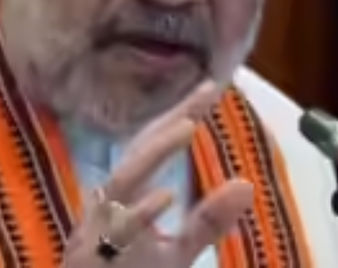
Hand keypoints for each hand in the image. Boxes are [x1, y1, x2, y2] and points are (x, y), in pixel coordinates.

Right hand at [61, 82, 253, 266]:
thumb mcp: (176, 252)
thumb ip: (206, 221)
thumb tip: (246, 184)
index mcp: (124, 198)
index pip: (152, 147)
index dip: (181, 115)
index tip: (212, 87)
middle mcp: (108, 207)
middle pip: (137, 152)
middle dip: (168, 120)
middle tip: (204, 93)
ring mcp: (96, 230)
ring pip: (122, 183)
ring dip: (153, 153)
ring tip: (187, 126)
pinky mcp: (91, 258)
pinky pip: (114, 233)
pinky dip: (138, 213)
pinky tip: (163, 196)